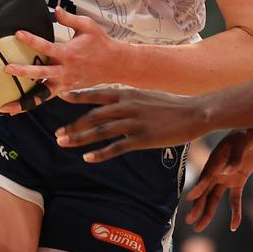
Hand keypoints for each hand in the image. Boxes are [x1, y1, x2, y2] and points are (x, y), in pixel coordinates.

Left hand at [2, 7, 121, 99]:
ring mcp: (64, 82)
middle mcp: (65, 70)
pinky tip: (16, 110)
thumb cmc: (100, 42)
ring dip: (23, 99)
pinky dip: (32, 104)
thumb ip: (69, 18)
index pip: (46, 46)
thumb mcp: (87, 25)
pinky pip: (46, 98)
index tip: (18, 34)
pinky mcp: (65, 89)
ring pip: (41, 93)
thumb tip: (55, 9)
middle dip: (23, 71)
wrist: (115, 64)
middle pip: (41, 73)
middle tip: (7, 68)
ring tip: (5, 105)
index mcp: (68, 53)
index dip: (31, 40)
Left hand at [55, 85, 210, 161]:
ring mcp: (134, 123)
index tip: (61, 97)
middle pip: (93, 116)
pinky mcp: (142, 139)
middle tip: (58, 134)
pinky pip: (116, 147)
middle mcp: (127, 106)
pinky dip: (100, 153)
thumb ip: (128, 98)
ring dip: (79, 138)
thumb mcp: (146, 95)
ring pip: (100, 131)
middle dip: (73, 125)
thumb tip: (113, 101)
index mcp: (128, 93)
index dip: (78, 96)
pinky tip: (88, 158)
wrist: (194, 112)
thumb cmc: (171, 104)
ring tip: (64, 144)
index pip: (97, 94)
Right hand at [186, 126, 252, 231]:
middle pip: (205, 191)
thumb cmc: (246, 133)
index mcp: (215, 160)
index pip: (205, 176)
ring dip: (208, 212)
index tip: (190, 198)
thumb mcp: (241, 143)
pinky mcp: (238, 181)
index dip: (198, 187)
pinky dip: (235, 212)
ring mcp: (227, 177)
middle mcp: (217, 171)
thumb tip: (226, 172)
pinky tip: (234, 226)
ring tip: (200, 227)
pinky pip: (235, 199)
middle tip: (191, 221)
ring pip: (214, 198)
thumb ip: (234, 158)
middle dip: (198, 206)